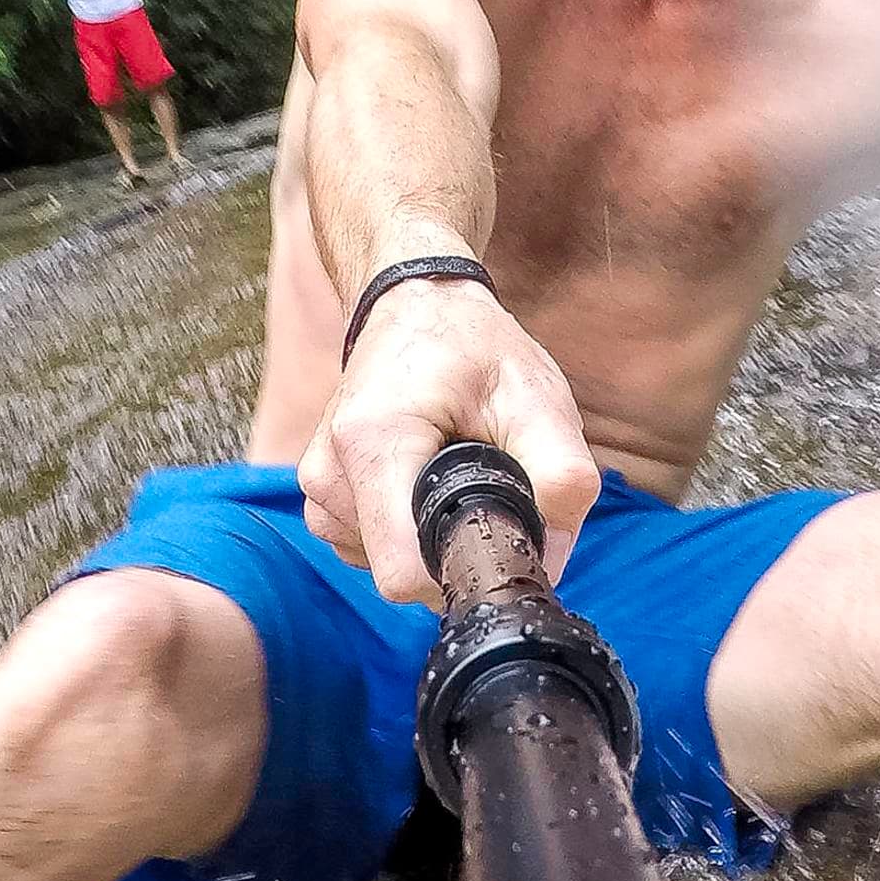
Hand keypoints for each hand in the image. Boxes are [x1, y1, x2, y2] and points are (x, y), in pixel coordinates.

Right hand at [297, 277, 600, 609]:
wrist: (413, 306)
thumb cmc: (473, 348)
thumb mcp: (537, 397)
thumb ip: (560, 475)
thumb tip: (550, 561)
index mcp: (373, 443)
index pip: (403, 572)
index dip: (463, 574)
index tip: (500, 538)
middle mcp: (330, 473)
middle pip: (403, 573)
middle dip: (455, 547)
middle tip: (486, 482)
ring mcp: (319, 488)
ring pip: (389, 566)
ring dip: (432, 534)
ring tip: (453, 468)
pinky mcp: (321, 498)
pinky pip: (373, 549)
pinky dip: (409, 528)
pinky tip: (426, 478)